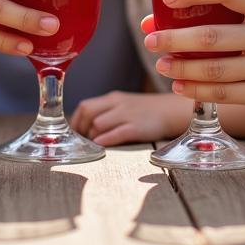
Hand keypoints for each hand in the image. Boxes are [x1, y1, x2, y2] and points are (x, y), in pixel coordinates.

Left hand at [69, 91, 189, 145]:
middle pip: (87, 112)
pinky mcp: (136, 127)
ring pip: (98, 123)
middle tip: (80, 141)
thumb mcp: (123, 105)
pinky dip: (104, 140)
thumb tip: (85, 126)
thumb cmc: (144, 111)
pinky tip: (99, 146)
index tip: (75, 133)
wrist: (170, 111)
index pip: (85, 106)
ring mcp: (127, 115)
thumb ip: (106, 112)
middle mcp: (117, 104)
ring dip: (91, 136)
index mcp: (112, 98)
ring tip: (91, 145)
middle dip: (80, 129)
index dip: (76, 121)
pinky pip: (115, 133)